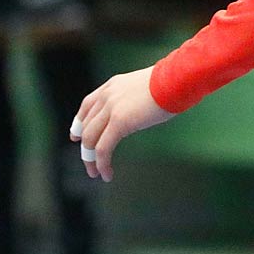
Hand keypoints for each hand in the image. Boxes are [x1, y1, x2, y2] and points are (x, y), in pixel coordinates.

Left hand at [70, 67, 172, 182]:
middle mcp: (107, 95)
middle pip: (86, 125)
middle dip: (85, 147)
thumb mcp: (148, 87)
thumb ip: (138, 98)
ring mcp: (111, 108)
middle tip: (89, 162)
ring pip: (90, 139)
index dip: (79, 123)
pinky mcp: (119, 122)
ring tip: (96, 173)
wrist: (177, 79)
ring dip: (90, 159)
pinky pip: (103, 148)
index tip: (76, 137)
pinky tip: (107, 174)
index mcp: (113, 85)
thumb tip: (144, 110)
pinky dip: (102, 163)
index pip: (87, 105)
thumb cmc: (173, 83)